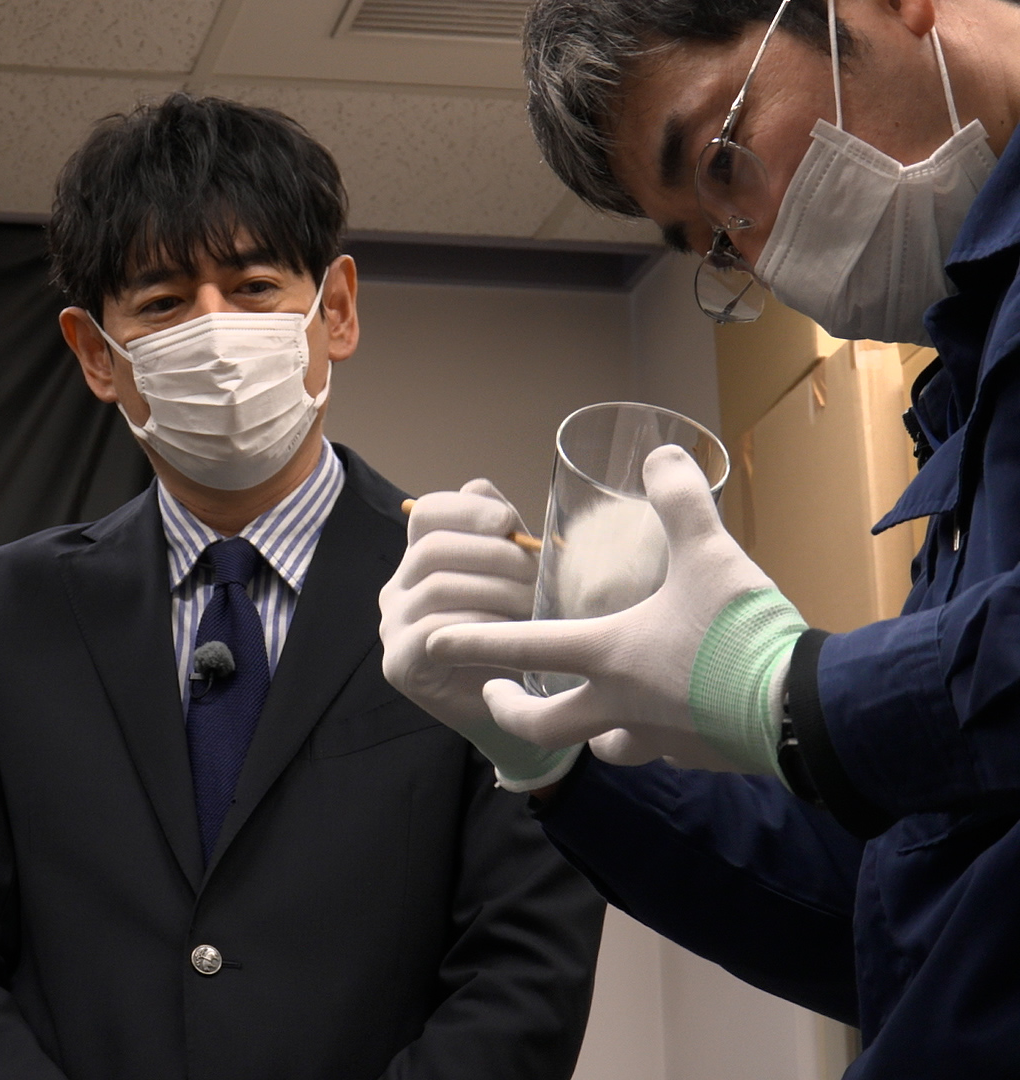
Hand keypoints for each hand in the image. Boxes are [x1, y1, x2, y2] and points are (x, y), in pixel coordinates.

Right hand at [381, 479, 578, 790]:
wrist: (518, 708)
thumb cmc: (519, 638)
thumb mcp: (518, 578)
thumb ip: (500, 534)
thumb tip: (481, 490)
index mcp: (423, 559)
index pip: (426, 513)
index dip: (466, 510)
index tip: (508, 523)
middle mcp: (399, 588)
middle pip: (432, 548)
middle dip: (492, 556)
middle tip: (535, 578)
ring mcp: (393, 627)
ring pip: (436, 587)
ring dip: (493, 593)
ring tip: (531, 609)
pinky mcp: (399, 664)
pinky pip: (432, 632)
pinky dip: (476, 629)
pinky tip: (505, 638)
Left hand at [429, 446, 804, 776]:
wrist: (805, 711)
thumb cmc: (742, 633)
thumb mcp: (709, 553)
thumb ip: (680, 501)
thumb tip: (662, 456)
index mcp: (607, 654)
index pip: (521, 647)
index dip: (472, 643)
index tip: (433, 644)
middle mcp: (618, 704)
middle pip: (542, 722)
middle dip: (509, 711)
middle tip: (494, 695)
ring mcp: (655, 737)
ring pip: (601, 744)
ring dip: (586, 731)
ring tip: (589, 715)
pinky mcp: (695, 756)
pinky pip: (657, 750)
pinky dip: (652, 738)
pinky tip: (665, 721)